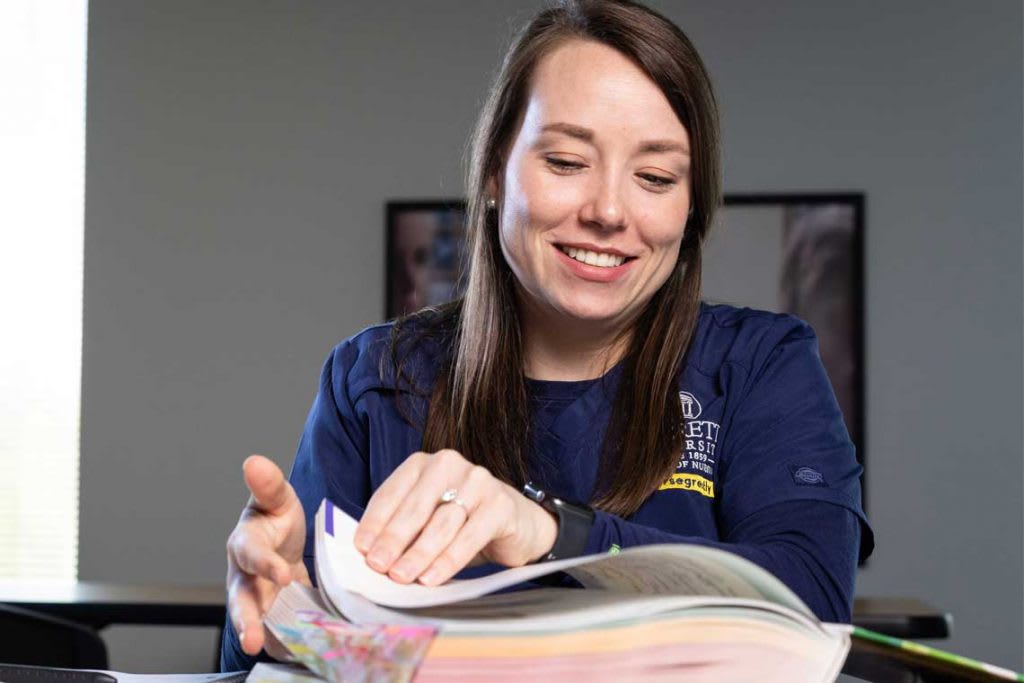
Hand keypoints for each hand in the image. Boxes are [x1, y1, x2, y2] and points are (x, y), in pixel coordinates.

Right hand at [225, 454, 310, 656]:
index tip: (282, 574)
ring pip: (259, 624)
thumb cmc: (275, 519)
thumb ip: (268, 485)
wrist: (282, 541)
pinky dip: (293, 645)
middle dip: (246, 622)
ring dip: (268, 640)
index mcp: (245, 545)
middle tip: (252, 641)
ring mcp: (261, 601)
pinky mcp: (278, 616)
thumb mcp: (277, 498)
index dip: (265, 564)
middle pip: (242, 602)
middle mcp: (247, 578)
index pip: (251, 555)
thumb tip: (254, 460)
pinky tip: (312, 655)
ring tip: (280, 654)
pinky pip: (283, 634)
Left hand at [352, 449, 557, 585]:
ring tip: (401, 576)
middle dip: (393, 540)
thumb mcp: (428, 519)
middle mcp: (449, 465)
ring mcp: (478, 481)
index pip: (391, 492)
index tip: (361, 549)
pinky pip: (469, 536)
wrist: (517, 524)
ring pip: (441, 523)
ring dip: (418, 553)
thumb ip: (402, 528)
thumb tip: (370, 555)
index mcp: (423, 464)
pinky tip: (432, 578)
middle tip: (377, 566)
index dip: (375, 522)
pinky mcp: (500, 503)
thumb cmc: (462, 523)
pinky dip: (448, 560)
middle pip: (415, 508)